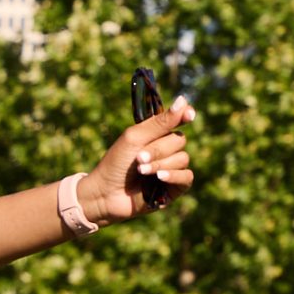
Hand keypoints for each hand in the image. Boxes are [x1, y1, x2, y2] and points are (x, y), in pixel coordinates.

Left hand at [88, 98, 196, 223]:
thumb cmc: (115, 163)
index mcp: (158, 133)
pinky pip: (186, 176)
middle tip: (138, 158)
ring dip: (160, 164)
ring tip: (141, 172)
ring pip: (182, 159)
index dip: (186, 115)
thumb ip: (161, 122)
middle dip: (158, 150)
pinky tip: (159, 178)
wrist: (104, 193)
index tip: (188, 116)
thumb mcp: (135, 138)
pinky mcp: (175, 187)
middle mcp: (168, 149)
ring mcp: (173, 167)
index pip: (180, 119)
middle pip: (179, 141)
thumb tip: (183, 100)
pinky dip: (173, 175)